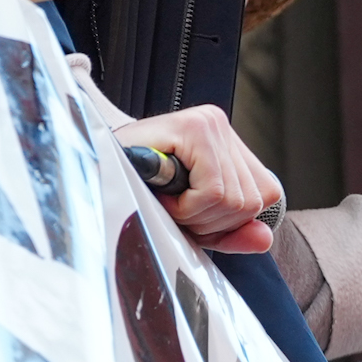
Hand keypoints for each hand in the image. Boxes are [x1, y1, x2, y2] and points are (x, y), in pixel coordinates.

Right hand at [121, 101, 281, 254]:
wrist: (96, 169)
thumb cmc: (140, 191)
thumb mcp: (193, 219)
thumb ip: (231, 231)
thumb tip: (265, 239)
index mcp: (228, 143)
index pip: (265, 194)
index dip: (229, 220)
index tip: (193, 215)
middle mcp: (222, 127)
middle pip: (250, 201)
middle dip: (210, 221)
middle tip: (176, 209)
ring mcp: (210, 123)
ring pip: (233, 199)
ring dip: (194, 215)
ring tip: (168, 200)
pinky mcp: (195, 128)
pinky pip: (213, 191)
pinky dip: (187, 207)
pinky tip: (165, 194)